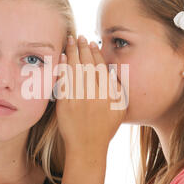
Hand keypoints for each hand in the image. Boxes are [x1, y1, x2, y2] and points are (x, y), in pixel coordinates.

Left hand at [55, 35, 126, 160]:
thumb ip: (118, 89)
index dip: (95, 53)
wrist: (88, 147)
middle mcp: (95, 94)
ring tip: (70, 40)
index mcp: (109, 94)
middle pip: (87, 64)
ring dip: (72, 52)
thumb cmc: (105, 128)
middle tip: (79, 36)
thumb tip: (112, 70)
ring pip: (75, 69)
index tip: (92, 44)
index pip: (101, 67)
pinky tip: (63, 57)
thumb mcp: (120, 109)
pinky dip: (63, 67)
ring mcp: (79, 98)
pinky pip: (64, 81)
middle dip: (83, 47)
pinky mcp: (66, 104)